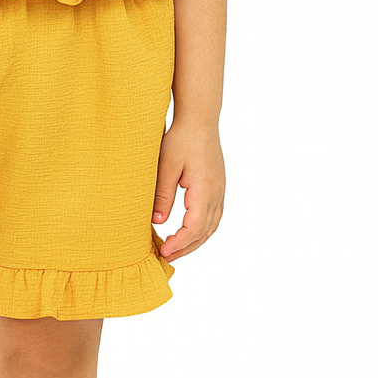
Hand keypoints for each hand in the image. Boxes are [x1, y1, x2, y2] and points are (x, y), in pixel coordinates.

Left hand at [152, 119, 224, 259]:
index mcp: (204, 190)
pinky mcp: (217, 187)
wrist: (199, 120)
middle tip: (166, 257)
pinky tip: (188, 232)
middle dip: (186, 248)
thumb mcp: (166, 166)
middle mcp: (216, 194)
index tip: (163, 251)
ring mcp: (219, 191)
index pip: (194, 228)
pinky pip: (213, 216)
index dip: (179, 243)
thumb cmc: (181, 139)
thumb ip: (162, 195)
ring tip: (176, 249)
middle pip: (204, 232)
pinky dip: (201, 230)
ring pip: (211, 226)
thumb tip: (157, 222)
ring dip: (195, 241)